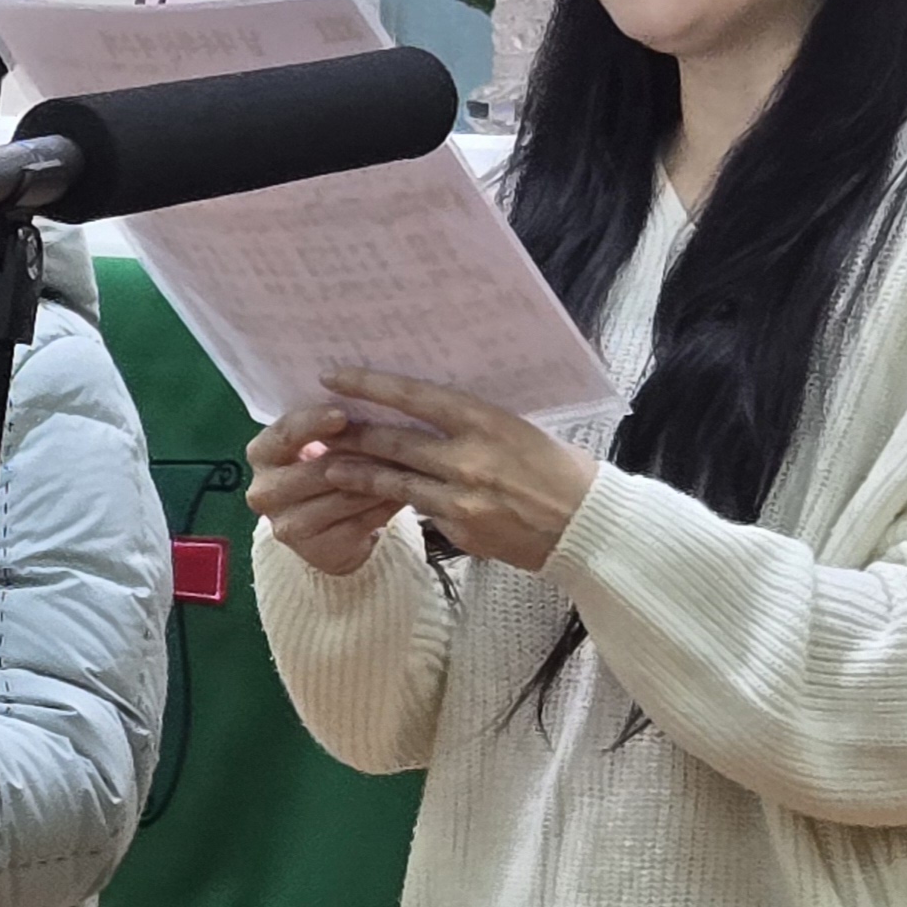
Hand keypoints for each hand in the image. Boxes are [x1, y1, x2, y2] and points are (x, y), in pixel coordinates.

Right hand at [245, 401, 407, 576]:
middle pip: (317, 469)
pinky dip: (384, 505)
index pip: (284, 434)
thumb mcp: (321, 442)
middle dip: (360, 454)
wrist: (324, 529)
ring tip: (411, 461)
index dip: (312, 423)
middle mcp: (264, 492)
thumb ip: (333, 423)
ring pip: (343, 496)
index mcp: (262, 454)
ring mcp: (286, 525)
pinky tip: (405, 491)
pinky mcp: (314, 550)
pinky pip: (359, 522)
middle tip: (398, 439)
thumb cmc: (326, 469)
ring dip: (380, 478)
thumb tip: (371, 397)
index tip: (343, 413)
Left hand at [303, 368, 598, 573]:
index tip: (334, 376)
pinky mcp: (460, 529)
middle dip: (351, 433)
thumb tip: (428, 407)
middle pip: (393, 440)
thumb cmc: (560, 470)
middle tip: (319, 425)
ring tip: (327, 466)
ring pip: (393, 481)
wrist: (588, 526)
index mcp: (487, 421)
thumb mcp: (519, 430)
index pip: (415, 397)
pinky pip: (419, 510)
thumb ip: (473, 422)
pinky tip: (371, 498)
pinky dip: (396, 502)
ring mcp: (462, 497)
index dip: (370, 386)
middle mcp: (469, 457)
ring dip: (357, 473)